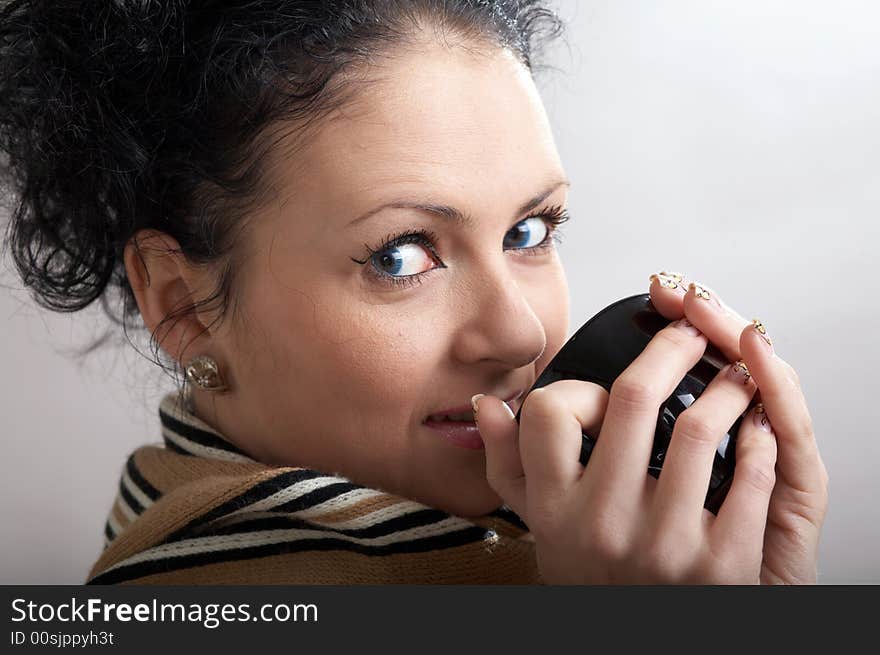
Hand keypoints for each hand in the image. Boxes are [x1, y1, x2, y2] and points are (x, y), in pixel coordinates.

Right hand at [474, 271, 826, 583]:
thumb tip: (487, 405)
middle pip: (634, 398)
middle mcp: (602, 525)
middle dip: (672, 347)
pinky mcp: (720, 567)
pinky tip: (759, 427)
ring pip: (699, 428)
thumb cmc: (592, 579)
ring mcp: (663, 547)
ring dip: (727, 387)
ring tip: (734, 376)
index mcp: (554, 507)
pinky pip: (749, 477)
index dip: (579, 388)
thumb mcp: (537, 525)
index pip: (551, 410)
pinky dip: (760, 439)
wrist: (636, 646)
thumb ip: (506, 463)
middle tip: (691, 331)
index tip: (604, 391)